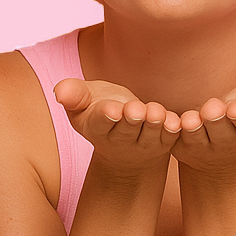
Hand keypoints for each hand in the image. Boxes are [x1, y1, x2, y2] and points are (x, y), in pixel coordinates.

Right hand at [54, 79, 180, 172]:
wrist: (125, 133)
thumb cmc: (100, 109)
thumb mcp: (83, 101)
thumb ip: (73, 95)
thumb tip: (59, 92)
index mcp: (97, 128)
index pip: (100, 123)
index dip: (106, 116)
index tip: (111, 110)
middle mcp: (120, 140)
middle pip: (127, 129)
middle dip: (131, 119)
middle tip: (135, 110)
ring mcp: (144, 143)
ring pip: (150, 135)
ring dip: (154, 124)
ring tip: (155, 112)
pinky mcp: (164, 142)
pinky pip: (170, 138)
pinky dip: (173, 130)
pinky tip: (176, 121)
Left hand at [174, 69, 235, 173]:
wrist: (221, 147)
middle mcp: (228, 139)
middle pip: (221, 129)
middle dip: (218, 120)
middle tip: (213, 109)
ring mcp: (203, 145)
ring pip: (196, 137)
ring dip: (193, 128)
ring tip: (191, 118)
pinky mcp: (180, 144)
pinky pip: (172, 137)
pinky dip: (168, 130)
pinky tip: (162, 119)